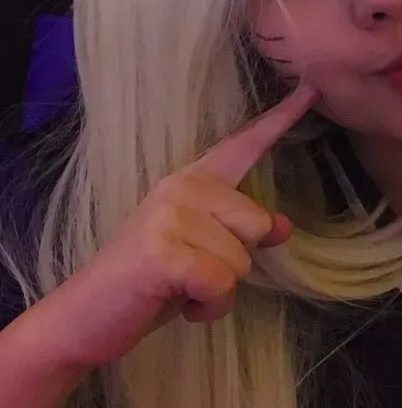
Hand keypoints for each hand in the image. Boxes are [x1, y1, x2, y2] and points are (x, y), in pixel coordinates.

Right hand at [30, 82, 318, 371]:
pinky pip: (222, 285)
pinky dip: (207, 307)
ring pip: (241, 261)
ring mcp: (170, 215)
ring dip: (218, 291)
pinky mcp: (163, 250)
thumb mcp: (200, 253)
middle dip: (234, 264)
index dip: (281, 118)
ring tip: (178, 287)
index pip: (243, 144)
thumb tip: (282, 226)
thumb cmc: (146, 283)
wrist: (82, 317)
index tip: (313, 90)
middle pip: (257, 224)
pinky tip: (177, 303)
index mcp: (192, 180)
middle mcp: (182, 186)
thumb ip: (236, 232)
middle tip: (190, 273)